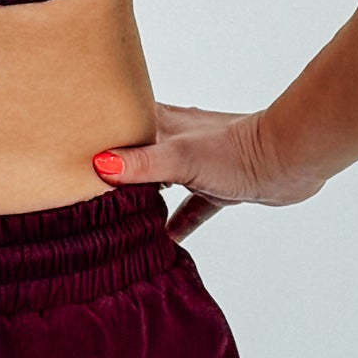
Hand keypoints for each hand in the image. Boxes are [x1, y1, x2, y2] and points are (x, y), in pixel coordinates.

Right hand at [93, 104, 324, 242]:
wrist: (290, 160)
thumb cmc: (238, 150)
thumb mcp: (181, 158)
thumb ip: (141, 164)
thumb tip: (99, 166)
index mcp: (163, 123)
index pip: (120, 120)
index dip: (95, 126)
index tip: (67, 139)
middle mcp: (177, 139)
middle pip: (137, 150)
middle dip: (114, 164)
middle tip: (84, 182)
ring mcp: (199, 163)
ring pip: (162, 179)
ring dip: (144, 194)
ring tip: (117, 213)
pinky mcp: (219, 185)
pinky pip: (193, 205)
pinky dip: (180, 219)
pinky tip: (167, 237)